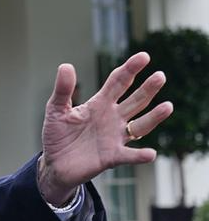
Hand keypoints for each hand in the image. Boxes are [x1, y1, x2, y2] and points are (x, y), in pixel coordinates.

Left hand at [38, 52, 172, 205]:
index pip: (119, 82)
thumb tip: (66, 66)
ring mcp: (114, 137)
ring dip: (154, 117)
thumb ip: (63, 90)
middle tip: (160, 76)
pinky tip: (150, 153)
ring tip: (167, 106)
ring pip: (140, 125)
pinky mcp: (111, 157)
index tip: (144, 57)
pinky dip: (139, 155)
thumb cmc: (57, 134)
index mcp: (99, 103)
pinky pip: (129, 155)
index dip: (130, 69)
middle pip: (135, 100)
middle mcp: (112, 118)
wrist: (54, 163)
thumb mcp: (56, 109)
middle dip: (147, 89)